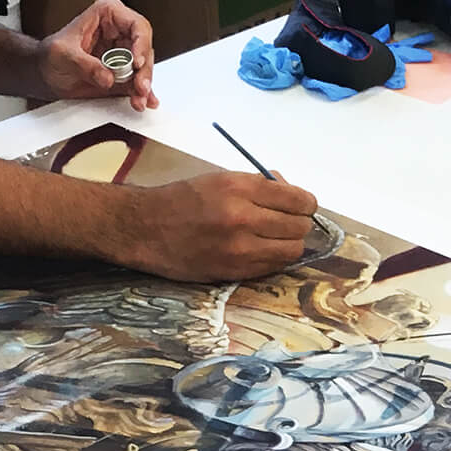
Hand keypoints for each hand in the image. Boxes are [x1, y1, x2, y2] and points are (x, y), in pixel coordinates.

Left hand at [36, 0, 158, 110]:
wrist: (46, 74)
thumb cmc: (50, 55)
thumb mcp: (62, 54)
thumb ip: (84, 64)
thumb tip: (107, 77)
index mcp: (107, 15)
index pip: (136, 25)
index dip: (141, 43)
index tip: (137, 62)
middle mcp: (120, 33)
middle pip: (145, 49)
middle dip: (144, 71)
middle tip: (140, 87)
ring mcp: (124, 55)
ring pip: (144, 69)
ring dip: (144, 86)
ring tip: (138, 100)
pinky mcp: (124, 75)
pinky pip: (138, 84)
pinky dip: (141, 95)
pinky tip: (142, 102)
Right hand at [119, 172, 318, 281]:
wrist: (145, 228)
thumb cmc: (183, 199)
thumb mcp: (220, 179)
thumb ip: (259, 185)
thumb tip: (291, 190)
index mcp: (239, 188)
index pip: (297, 200)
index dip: (306, 203)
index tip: (303, 205)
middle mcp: (243, 218)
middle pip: (300, 227)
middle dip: (299, 223)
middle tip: (288, 222)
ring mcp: (240, 249)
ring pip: (293, 250)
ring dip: (290, 243)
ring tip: (276, 237)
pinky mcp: (236, 271)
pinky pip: (274, 267)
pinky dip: (275, 258)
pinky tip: (262, 250)